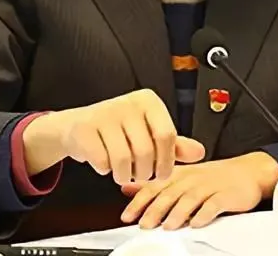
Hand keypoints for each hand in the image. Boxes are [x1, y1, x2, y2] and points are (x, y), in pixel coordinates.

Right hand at [22, 89, 204, 183]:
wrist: (78, 127)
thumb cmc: (119, 131)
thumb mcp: (149, 134)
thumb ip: (174, 145)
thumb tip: (199, 152)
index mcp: (148, 101)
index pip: (167, 135)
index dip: (166, 161)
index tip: (162, 172)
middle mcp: (128, 102)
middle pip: (146, 152)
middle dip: (144, 173)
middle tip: (138, 173)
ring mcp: (105, 113)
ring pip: (123, 160)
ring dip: (124, 175)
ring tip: (122, 170)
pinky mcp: (85, 127)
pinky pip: (102, 162)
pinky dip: (104, 170)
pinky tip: (104, 161)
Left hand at [119, 151, 277, 229]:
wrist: (248, 172)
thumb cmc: (211, 177)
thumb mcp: (180, 176)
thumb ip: (154, 183)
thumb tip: (126, 188)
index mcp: (178, 174)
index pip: (154, 185)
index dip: (139, 200)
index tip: (127, 216)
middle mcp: (191, 179)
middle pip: (170, 194)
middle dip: (155, 210)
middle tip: (144, 224)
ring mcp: (209, 186)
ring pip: (190, 199)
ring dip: (178, 213)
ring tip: (168, 226)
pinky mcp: (226, 195)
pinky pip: (214, 205)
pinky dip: (205, 214)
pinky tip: (197, 223)